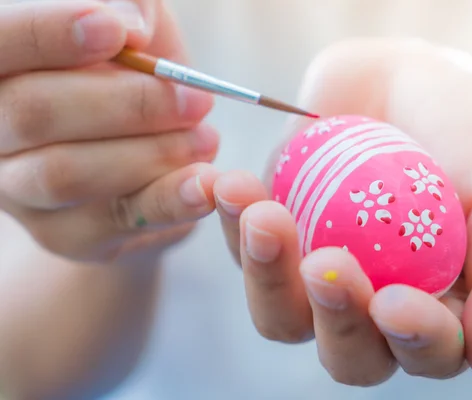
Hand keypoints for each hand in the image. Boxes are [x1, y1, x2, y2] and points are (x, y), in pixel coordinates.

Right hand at [0, 0, 219, 265]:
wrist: (147, 151)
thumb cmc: (131, 76)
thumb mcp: (131, 23)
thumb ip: (126, 5)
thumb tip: (130, 24)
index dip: (48, 33)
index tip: (116, 31)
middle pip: (32, 113)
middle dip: (126, 104)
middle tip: (196, 99)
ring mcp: (21, 192)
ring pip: (65, 174)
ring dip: (148, 153)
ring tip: (206, 138)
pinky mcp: (64, 235)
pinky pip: (110, 221)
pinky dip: (166, 202)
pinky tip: (204, 185)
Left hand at [214, 39, 471, 386]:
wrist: (413, 80)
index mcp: (439, 312)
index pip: (427, 354)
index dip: (411, 340)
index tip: (395, 301)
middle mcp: (374, 307)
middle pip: (346, 353)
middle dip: (333, 316)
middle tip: (326, 263)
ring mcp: (316, 276)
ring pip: (281, 316)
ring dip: (265, 274)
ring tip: (262, 213)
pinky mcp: (275, 239)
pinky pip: (242, 248)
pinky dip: (228, 220)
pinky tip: (224, 185)